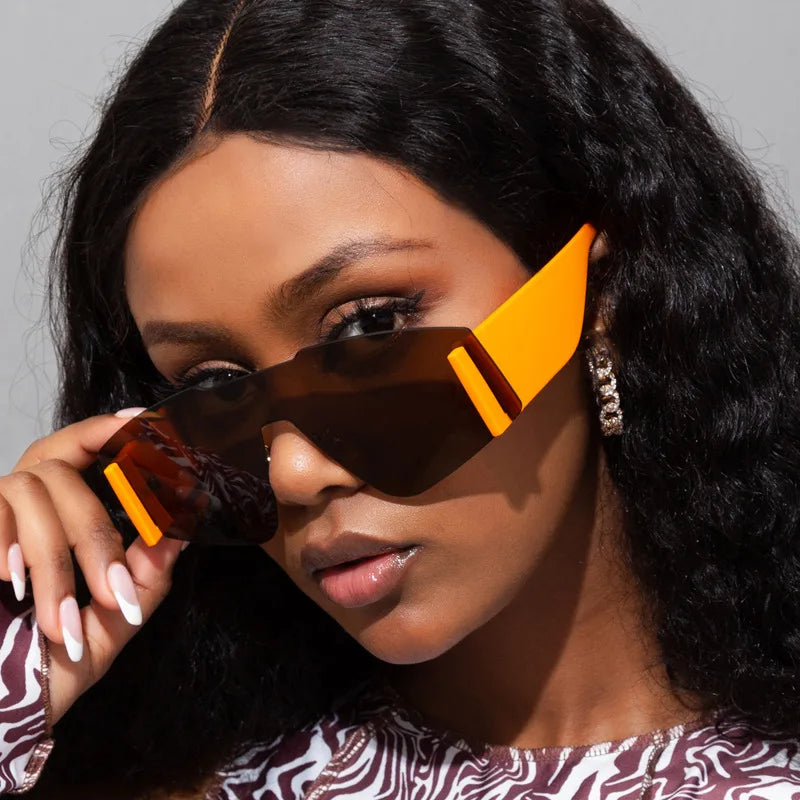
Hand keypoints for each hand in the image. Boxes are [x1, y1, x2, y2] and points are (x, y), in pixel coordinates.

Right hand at [0, 410, 185, 724]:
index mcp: (69, 505)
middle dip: (94, 532)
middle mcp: (28, 496)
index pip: (86, 442)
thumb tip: (179, 527)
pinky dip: (7, 551)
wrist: (4, 700)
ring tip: (64, 624)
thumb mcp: (118, 613)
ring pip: (29, 492)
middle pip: (62, 467)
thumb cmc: (61, 657)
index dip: (110, 426)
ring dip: (54, 565)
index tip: (142, 420)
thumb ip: (150, 570)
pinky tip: (12, 587)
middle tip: (113, 593)